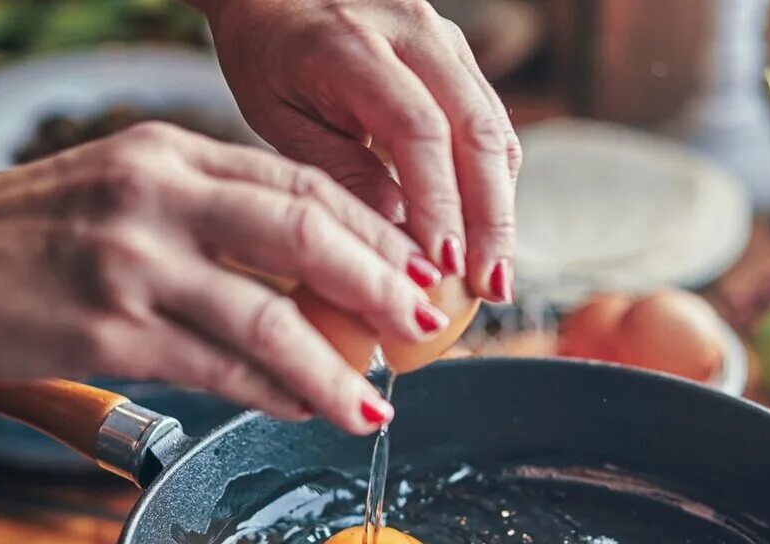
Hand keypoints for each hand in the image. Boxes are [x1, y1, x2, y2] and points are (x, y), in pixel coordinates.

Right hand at [0, 123, 450, 433]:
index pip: (300, 184)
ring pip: (271, 315)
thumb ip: (211, 218)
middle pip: (305, 232)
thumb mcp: (124, 193)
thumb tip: (307, 279)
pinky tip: (304, 408)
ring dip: (337, 368)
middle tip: (425, 325)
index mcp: (170, 154)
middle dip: (382, 284)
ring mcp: (134, 263)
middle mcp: (158, 196)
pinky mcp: (111, 331)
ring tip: (376, 403)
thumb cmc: (27, 235)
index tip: (416, 269)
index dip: (374, 231)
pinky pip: (220, 369)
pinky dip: (273, 393)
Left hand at [201, 0, 521, 303]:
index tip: (444, 267)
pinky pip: (491, 128)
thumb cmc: (268, 58)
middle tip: (490, 286)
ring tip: (495, 275)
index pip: (419, 129)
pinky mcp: (460, 60)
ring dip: (501, 211)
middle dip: (490, 220)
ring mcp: (446, 41)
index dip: (440, 203)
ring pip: (495, 132)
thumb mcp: (281, 119)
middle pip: (476, 132)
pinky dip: (493, 187)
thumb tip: (400, 240)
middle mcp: (413, 31)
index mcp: (352, 44)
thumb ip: (340, 172)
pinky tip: (485, 238)